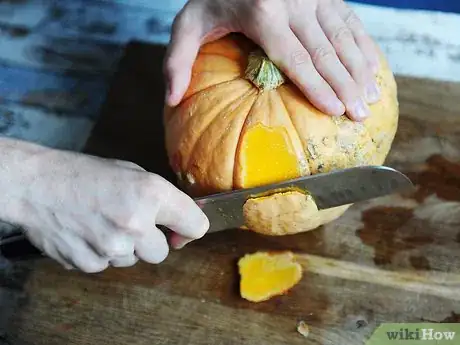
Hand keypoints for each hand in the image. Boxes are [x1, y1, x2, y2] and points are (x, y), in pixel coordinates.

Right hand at [3, 145, 208, 272]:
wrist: (36, 185)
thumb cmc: (84, 174)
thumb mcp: (131, 173)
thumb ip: (160, 198)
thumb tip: (179, 221)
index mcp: (152, 194)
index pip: (196, 226)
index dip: (190, 229)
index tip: (182, 230)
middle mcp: (136, 224)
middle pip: (162, 252)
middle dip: (151, 241)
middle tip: (131, 223)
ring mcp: (113, 248)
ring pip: (134, 260)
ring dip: (125, 247)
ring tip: (102, 223)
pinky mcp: (91, 264)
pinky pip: (108, 265)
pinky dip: (102, 253)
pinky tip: (88, 233)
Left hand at [164, 0, 380, 120]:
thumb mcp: (188, 23)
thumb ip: (178, 60)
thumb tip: (171, 100)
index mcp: (262, 13)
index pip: (295, 58)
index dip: (317, 86)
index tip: (335, 111)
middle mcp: (294, 1)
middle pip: (325, 52)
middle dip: (345, 86)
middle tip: (359, 116)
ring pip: (344, 37)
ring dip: (361, 69)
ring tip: (371, 99)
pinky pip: (350, 19)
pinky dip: (363, 46)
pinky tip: (373, 68)